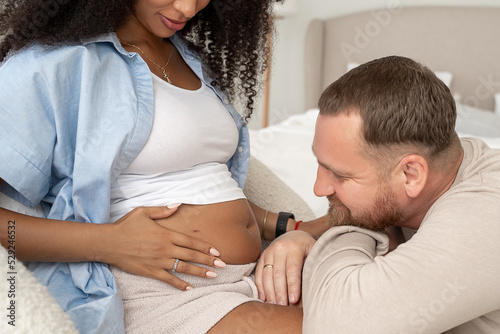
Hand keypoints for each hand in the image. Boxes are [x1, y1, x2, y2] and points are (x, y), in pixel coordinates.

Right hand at [105, 206, 223, 290]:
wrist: (108, 242)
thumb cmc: (125, 226)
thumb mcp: (143, 212)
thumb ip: (162, 210)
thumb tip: (177, 204)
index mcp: (166, 234)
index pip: (190, 241)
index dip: (205, 247)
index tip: (217, 251)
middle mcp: (165, 248)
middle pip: (191, 255)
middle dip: (208, 261)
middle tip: (223, 265)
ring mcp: (158, 261)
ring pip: (183, 268)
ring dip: (200, 272)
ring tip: (213, 276)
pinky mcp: (150, 271)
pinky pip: (168, 279)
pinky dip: (179, 284)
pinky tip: (190, 288)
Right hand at [255, 230, 315, 305]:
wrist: (295, 235)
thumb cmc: (307, 247)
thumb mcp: (314, 251)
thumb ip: (314, 264)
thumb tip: (316, 283)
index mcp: (294, 247)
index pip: (292, 269)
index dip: (293, 286)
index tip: (294, 300)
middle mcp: (280, 248)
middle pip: (278, 274)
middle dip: (280, 292)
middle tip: (282, 306)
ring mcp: (269, 251)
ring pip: (266, 274)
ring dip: (269, 291)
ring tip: (273, 304)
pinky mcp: (263, 256)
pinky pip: (259, 272)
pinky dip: (260, 286)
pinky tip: (263, 297)